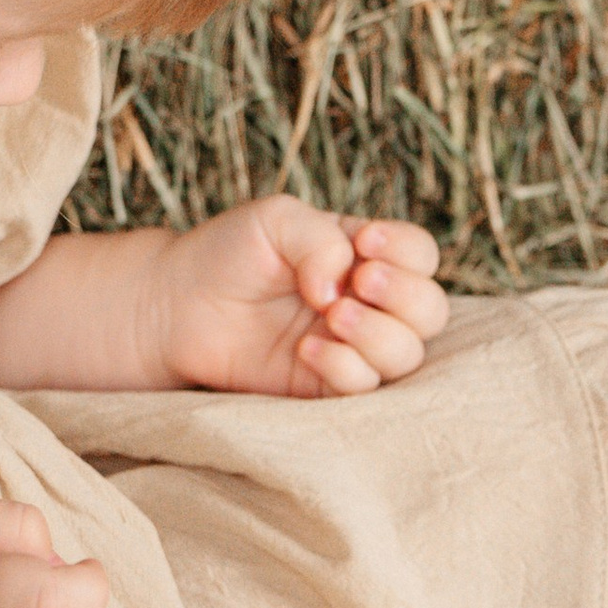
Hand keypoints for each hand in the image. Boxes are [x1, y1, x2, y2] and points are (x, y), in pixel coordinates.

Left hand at [149, 199, 448, 398]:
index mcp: (366, 256)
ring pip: (407, 355)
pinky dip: (344, 367)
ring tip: (331, 314)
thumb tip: (343, 290)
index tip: (364, 242)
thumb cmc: (228, 253)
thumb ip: (320, 240)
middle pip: (432, 311)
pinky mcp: (325, 387)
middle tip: (357, 281)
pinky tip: (306, 349)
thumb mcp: (276, 220)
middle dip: (404, 295)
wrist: (176, 305)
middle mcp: (369, 304)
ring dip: (378, 333)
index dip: (405, 251)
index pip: (420, 255)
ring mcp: (351, 348)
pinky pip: (364, 387)